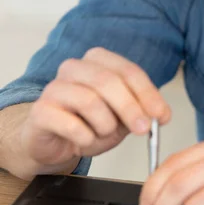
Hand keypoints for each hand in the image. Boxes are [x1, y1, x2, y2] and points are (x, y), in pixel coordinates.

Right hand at [20, 47, 170, 169]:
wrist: (54, 144)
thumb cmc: (88, 125)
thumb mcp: (122, 117)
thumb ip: (141, 111)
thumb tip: (161, 115)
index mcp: (97, 61)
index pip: (128, 71)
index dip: (148, 94)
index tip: (161, 116)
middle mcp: (74, 68)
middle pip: (108, 81)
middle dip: (130, 108)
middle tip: (142, 129)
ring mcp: (54, 87)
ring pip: (89, 101)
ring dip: (105, 125)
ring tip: (103, 134)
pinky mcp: (41, 111)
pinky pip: (70, 124)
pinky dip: (85, 137)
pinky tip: (85, 140)